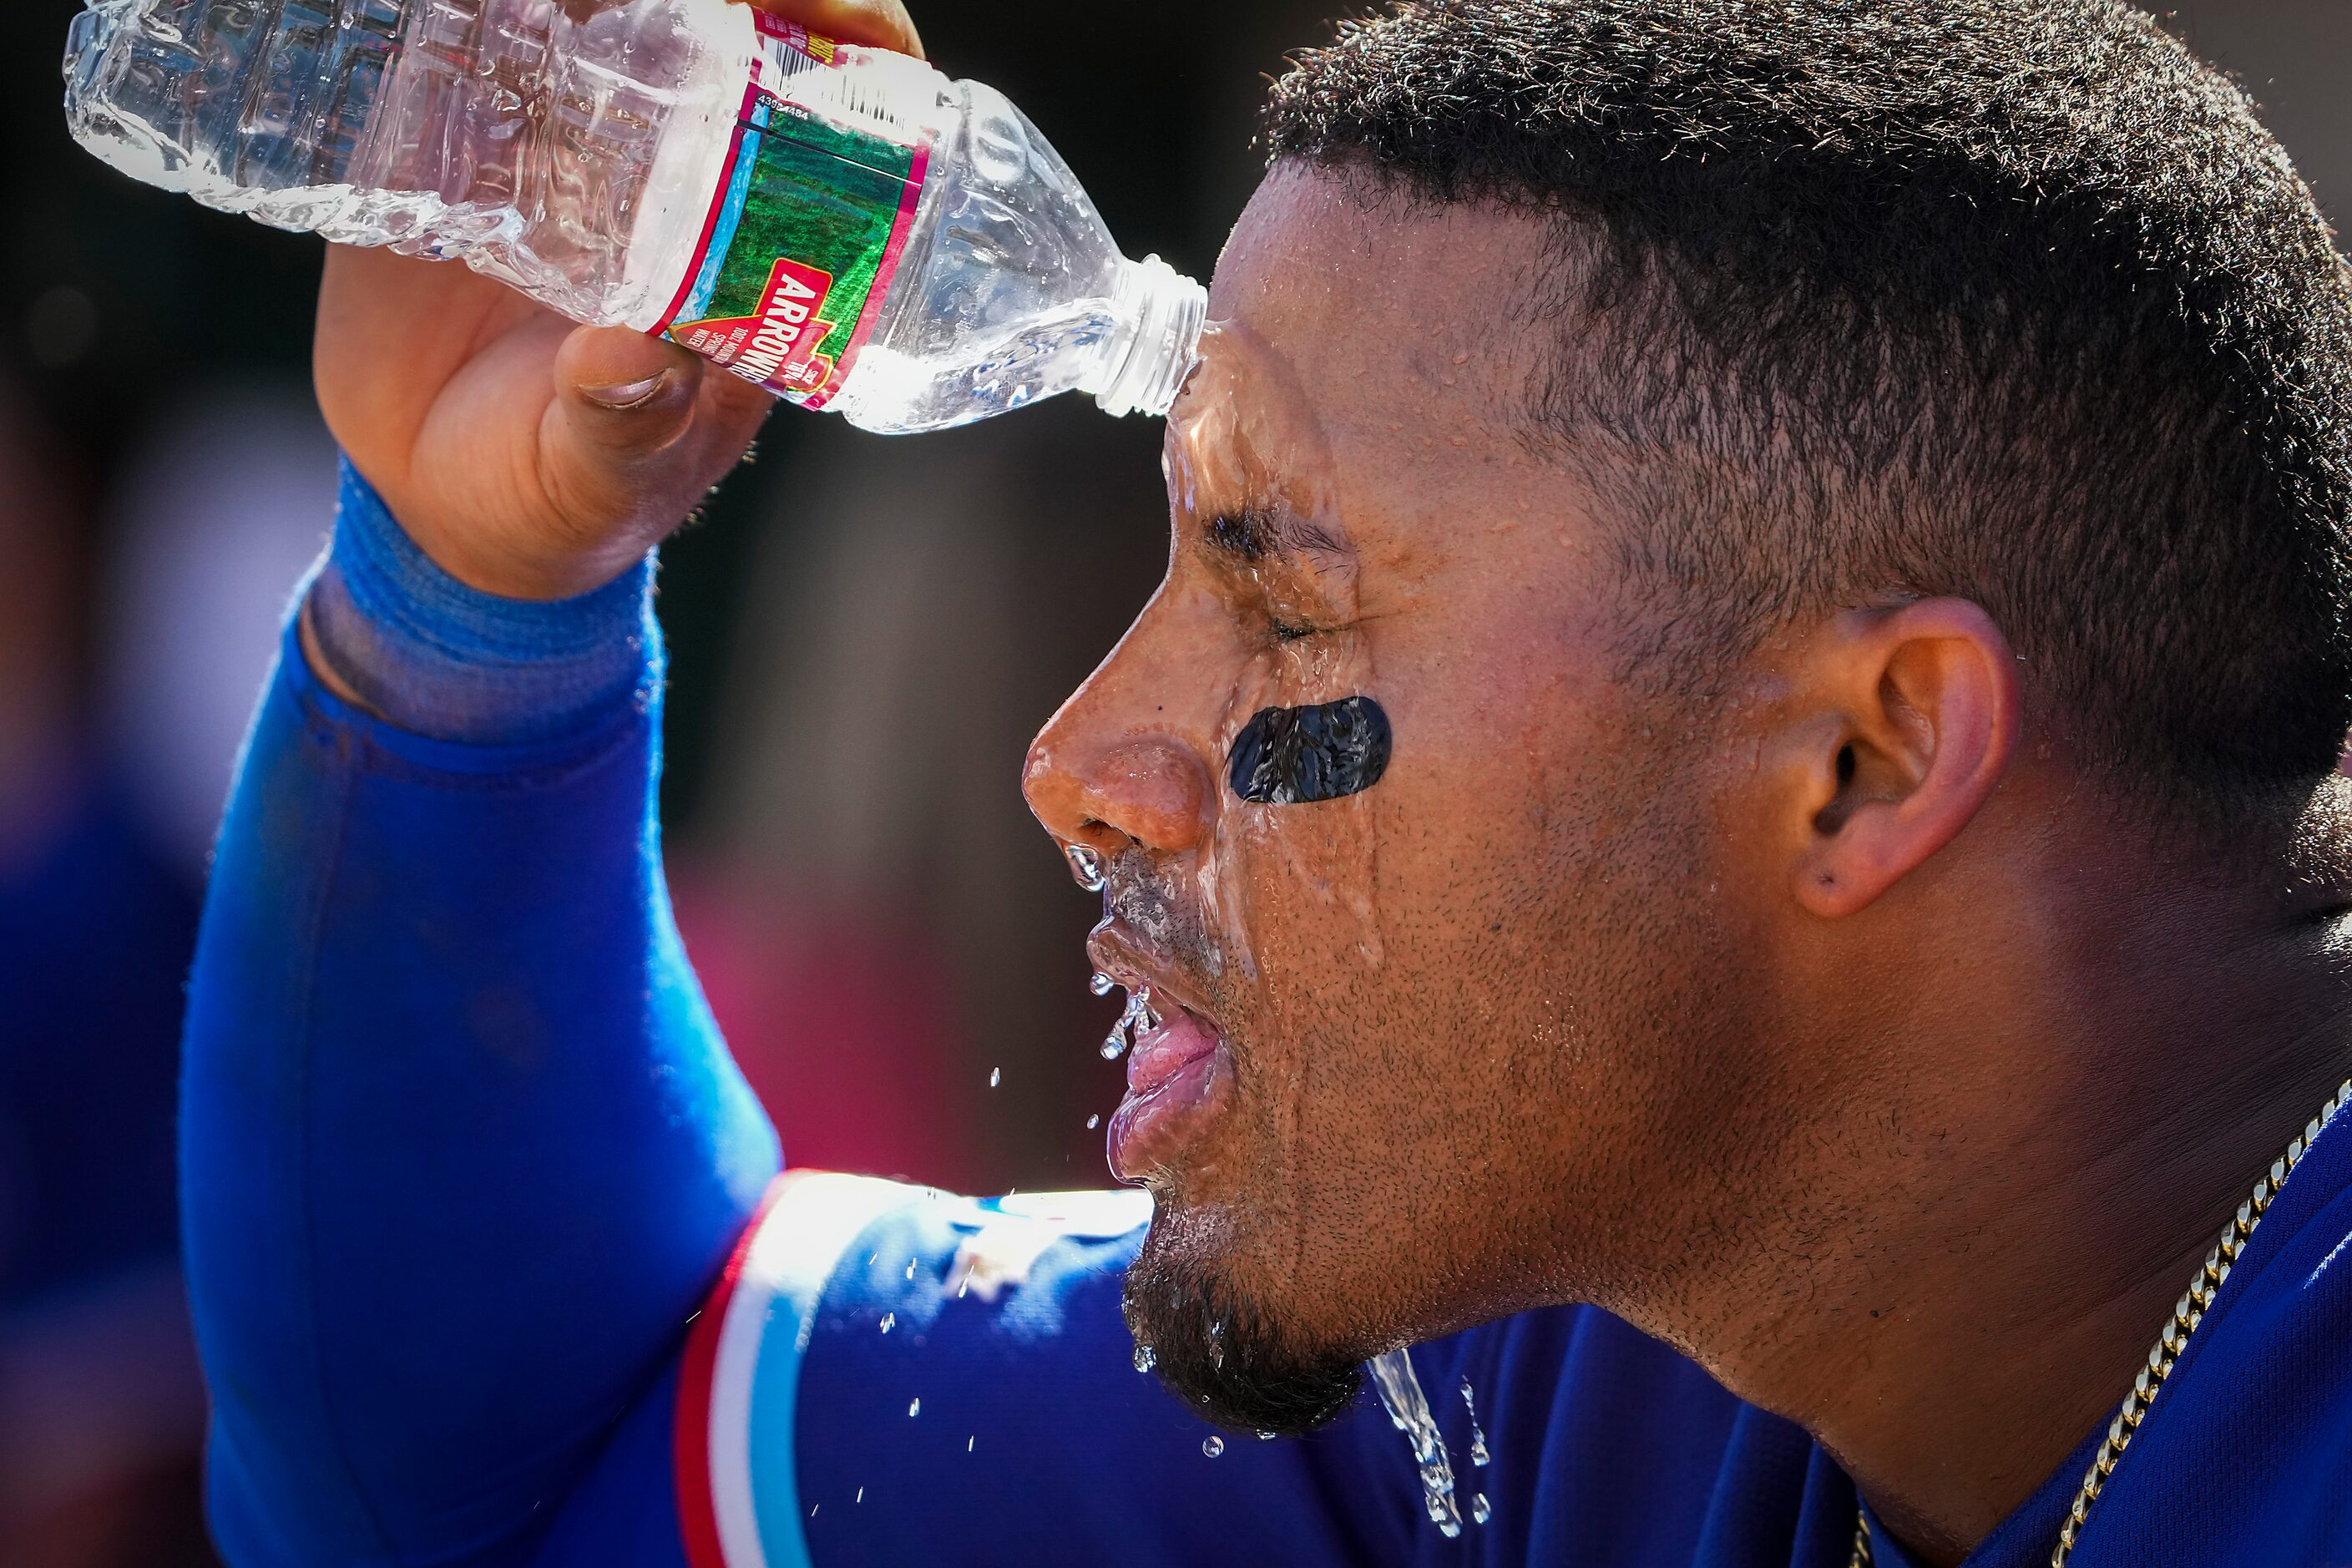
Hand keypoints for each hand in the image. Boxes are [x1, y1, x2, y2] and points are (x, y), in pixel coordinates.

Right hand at [312, 0, 924, 601]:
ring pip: (606, 16)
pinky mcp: (452, 141)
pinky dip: (472, 10)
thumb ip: (621, 426)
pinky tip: (464, 7)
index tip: (854, 24)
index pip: (831, 120)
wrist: (428, 509)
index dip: (855, 53)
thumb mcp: (598, 479)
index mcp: (748, 252)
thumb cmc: (558, 505)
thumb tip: (629, 356)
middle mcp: (671, 178)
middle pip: (727, 33)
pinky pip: (468, 43)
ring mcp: (563, 147)